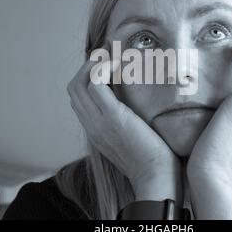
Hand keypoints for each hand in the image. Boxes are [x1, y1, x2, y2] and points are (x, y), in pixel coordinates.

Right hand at [67, 48, 182, 202]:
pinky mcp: (112, 117)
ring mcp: (98, 122)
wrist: (157, 178)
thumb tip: (136, 107)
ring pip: (78, 83)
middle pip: (73, 88)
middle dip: (88, 66)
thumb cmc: (154, 160)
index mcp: (96, 131)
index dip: (88, 78)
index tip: (107, 65)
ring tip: (111, 54)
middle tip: (107, 53)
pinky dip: (103, 67)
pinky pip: (95, 82)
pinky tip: (120, 63)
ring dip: (93, 63)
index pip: (79, 99)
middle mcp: (91, 126)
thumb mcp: (134, 139)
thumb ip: (127, 123)